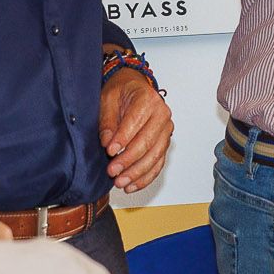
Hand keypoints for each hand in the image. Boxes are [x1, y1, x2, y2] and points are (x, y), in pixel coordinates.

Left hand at [101, 66, 173, 191]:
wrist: (133, 88)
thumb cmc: (122, 91)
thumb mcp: (108, 98)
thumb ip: (107, 120)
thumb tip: (107, 141)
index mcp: (148, 99)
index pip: (136, 122)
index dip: (123, 139)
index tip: (109, 151)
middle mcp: (162, 114)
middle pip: (147, 142)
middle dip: (129, 160)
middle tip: (112, 171)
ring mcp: (166, 130)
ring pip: (155, 156)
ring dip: (137, 172)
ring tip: (120, 182)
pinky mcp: (164, 143)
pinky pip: (158, 163)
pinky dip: (146, 177)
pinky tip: (132, 185)